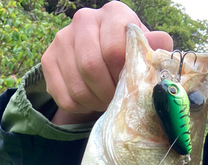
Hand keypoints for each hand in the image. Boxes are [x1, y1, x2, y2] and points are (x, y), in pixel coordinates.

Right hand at [41, 2, 172, 124]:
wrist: (100, 62)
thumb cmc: (127, 57)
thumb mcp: (146, 51)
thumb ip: (154, 48)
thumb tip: (159, 45)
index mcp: (113, 13)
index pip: (113, 49)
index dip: (121, 75)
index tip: (127, 84)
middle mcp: (84, 19)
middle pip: (90, 67)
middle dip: (107, 92)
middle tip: (115, 99)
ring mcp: (62, 39)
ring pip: (77, 87)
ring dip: (94, 103)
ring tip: (104, 101)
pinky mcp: (47, 60)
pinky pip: (64, 98)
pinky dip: (80, 107)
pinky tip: (89, 101)